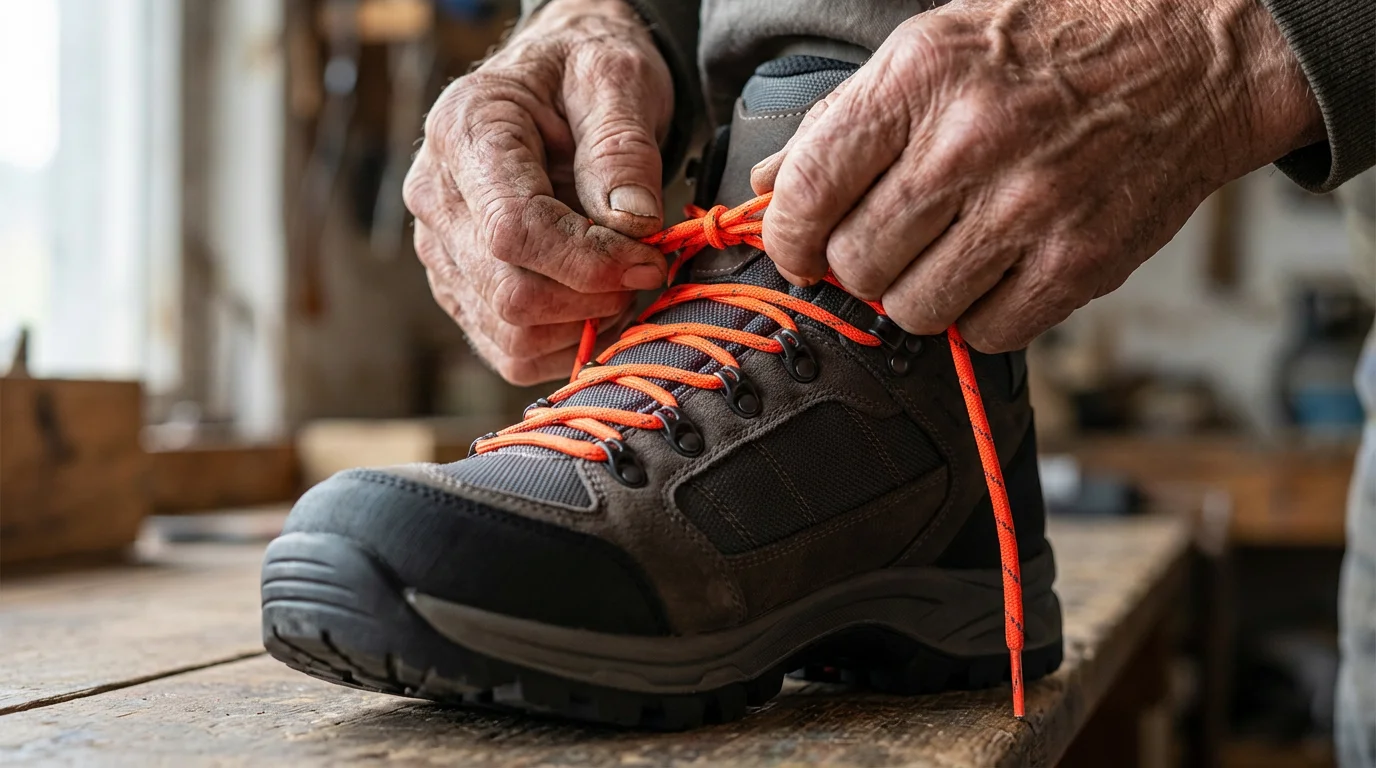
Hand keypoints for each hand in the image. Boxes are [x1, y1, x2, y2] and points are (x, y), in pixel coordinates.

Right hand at [404, 0, 671, 383]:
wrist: (558, 91)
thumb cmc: (584, 78)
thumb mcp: (615, 80)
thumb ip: (622, 148)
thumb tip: (632, 225)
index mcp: (465, 132)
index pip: (513, 230)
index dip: (590, 261)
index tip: (650, 258)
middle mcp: (436, 197)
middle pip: (510, 293)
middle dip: (595, 296)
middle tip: (646, 267)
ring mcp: (442, 252)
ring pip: (511, 334)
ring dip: (586, 324)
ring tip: (623, 279)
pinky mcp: (462, 292)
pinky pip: (512, 353)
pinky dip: (568, 343)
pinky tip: (598, 301)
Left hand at [752, 0, 1322, 351]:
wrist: (1195, 51)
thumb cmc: (1055, 43)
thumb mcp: (936, 47)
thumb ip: (845, 118)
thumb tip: (772, 186)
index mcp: (921, 79)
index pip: (807, 191)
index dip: (787, 236)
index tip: (797, 247)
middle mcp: (968, 145)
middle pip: (855, 264)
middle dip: (856, 264)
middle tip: (887, 241)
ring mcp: (1027, 209)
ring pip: (912, 310)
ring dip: (916, 293)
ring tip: (947, 252)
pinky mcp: (1079, 262)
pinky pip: (986, 334)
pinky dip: (980, 316)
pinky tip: (997, 270)